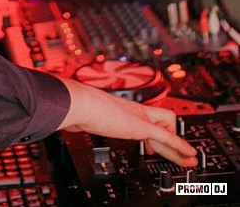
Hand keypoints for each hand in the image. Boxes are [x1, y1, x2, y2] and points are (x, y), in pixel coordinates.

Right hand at [58, 77, 196, 167]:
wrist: (75, 102)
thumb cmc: (74, 106)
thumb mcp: (82, 114)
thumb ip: (83, 119)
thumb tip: (71, 121)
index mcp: (121, 107)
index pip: (145, 115)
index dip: (153, 128)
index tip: (154, 142)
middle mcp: (132, 109)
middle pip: (162, 118)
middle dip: (172, 135)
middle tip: (180, 151)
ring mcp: (137, 117)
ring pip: (169, 128)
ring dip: (179, 146)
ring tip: (190, 160)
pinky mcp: (140, 126)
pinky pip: (166, 138)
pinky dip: (180, 148)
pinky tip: (189, 156)